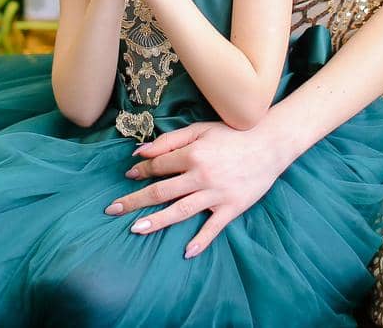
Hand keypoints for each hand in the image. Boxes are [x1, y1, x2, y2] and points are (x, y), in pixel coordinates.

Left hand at [104, 121, 287, 258]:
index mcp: (193, 154)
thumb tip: (140, 152)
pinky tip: (186, 252)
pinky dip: (201, 240)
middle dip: (134, 200)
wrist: (270, 143)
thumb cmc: (233, 134)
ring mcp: (217, 194)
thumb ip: (170, 140)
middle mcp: (202, 176)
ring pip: (180, 211)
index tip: (128, 176)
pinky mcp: (232, 207)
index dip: (140, 171)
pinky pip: (214, 227)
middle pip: (161, 191)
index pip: (158, 166)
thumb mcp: (200, 130)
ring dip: (156, 221)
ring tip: (136, 229)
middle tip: (112, 209)